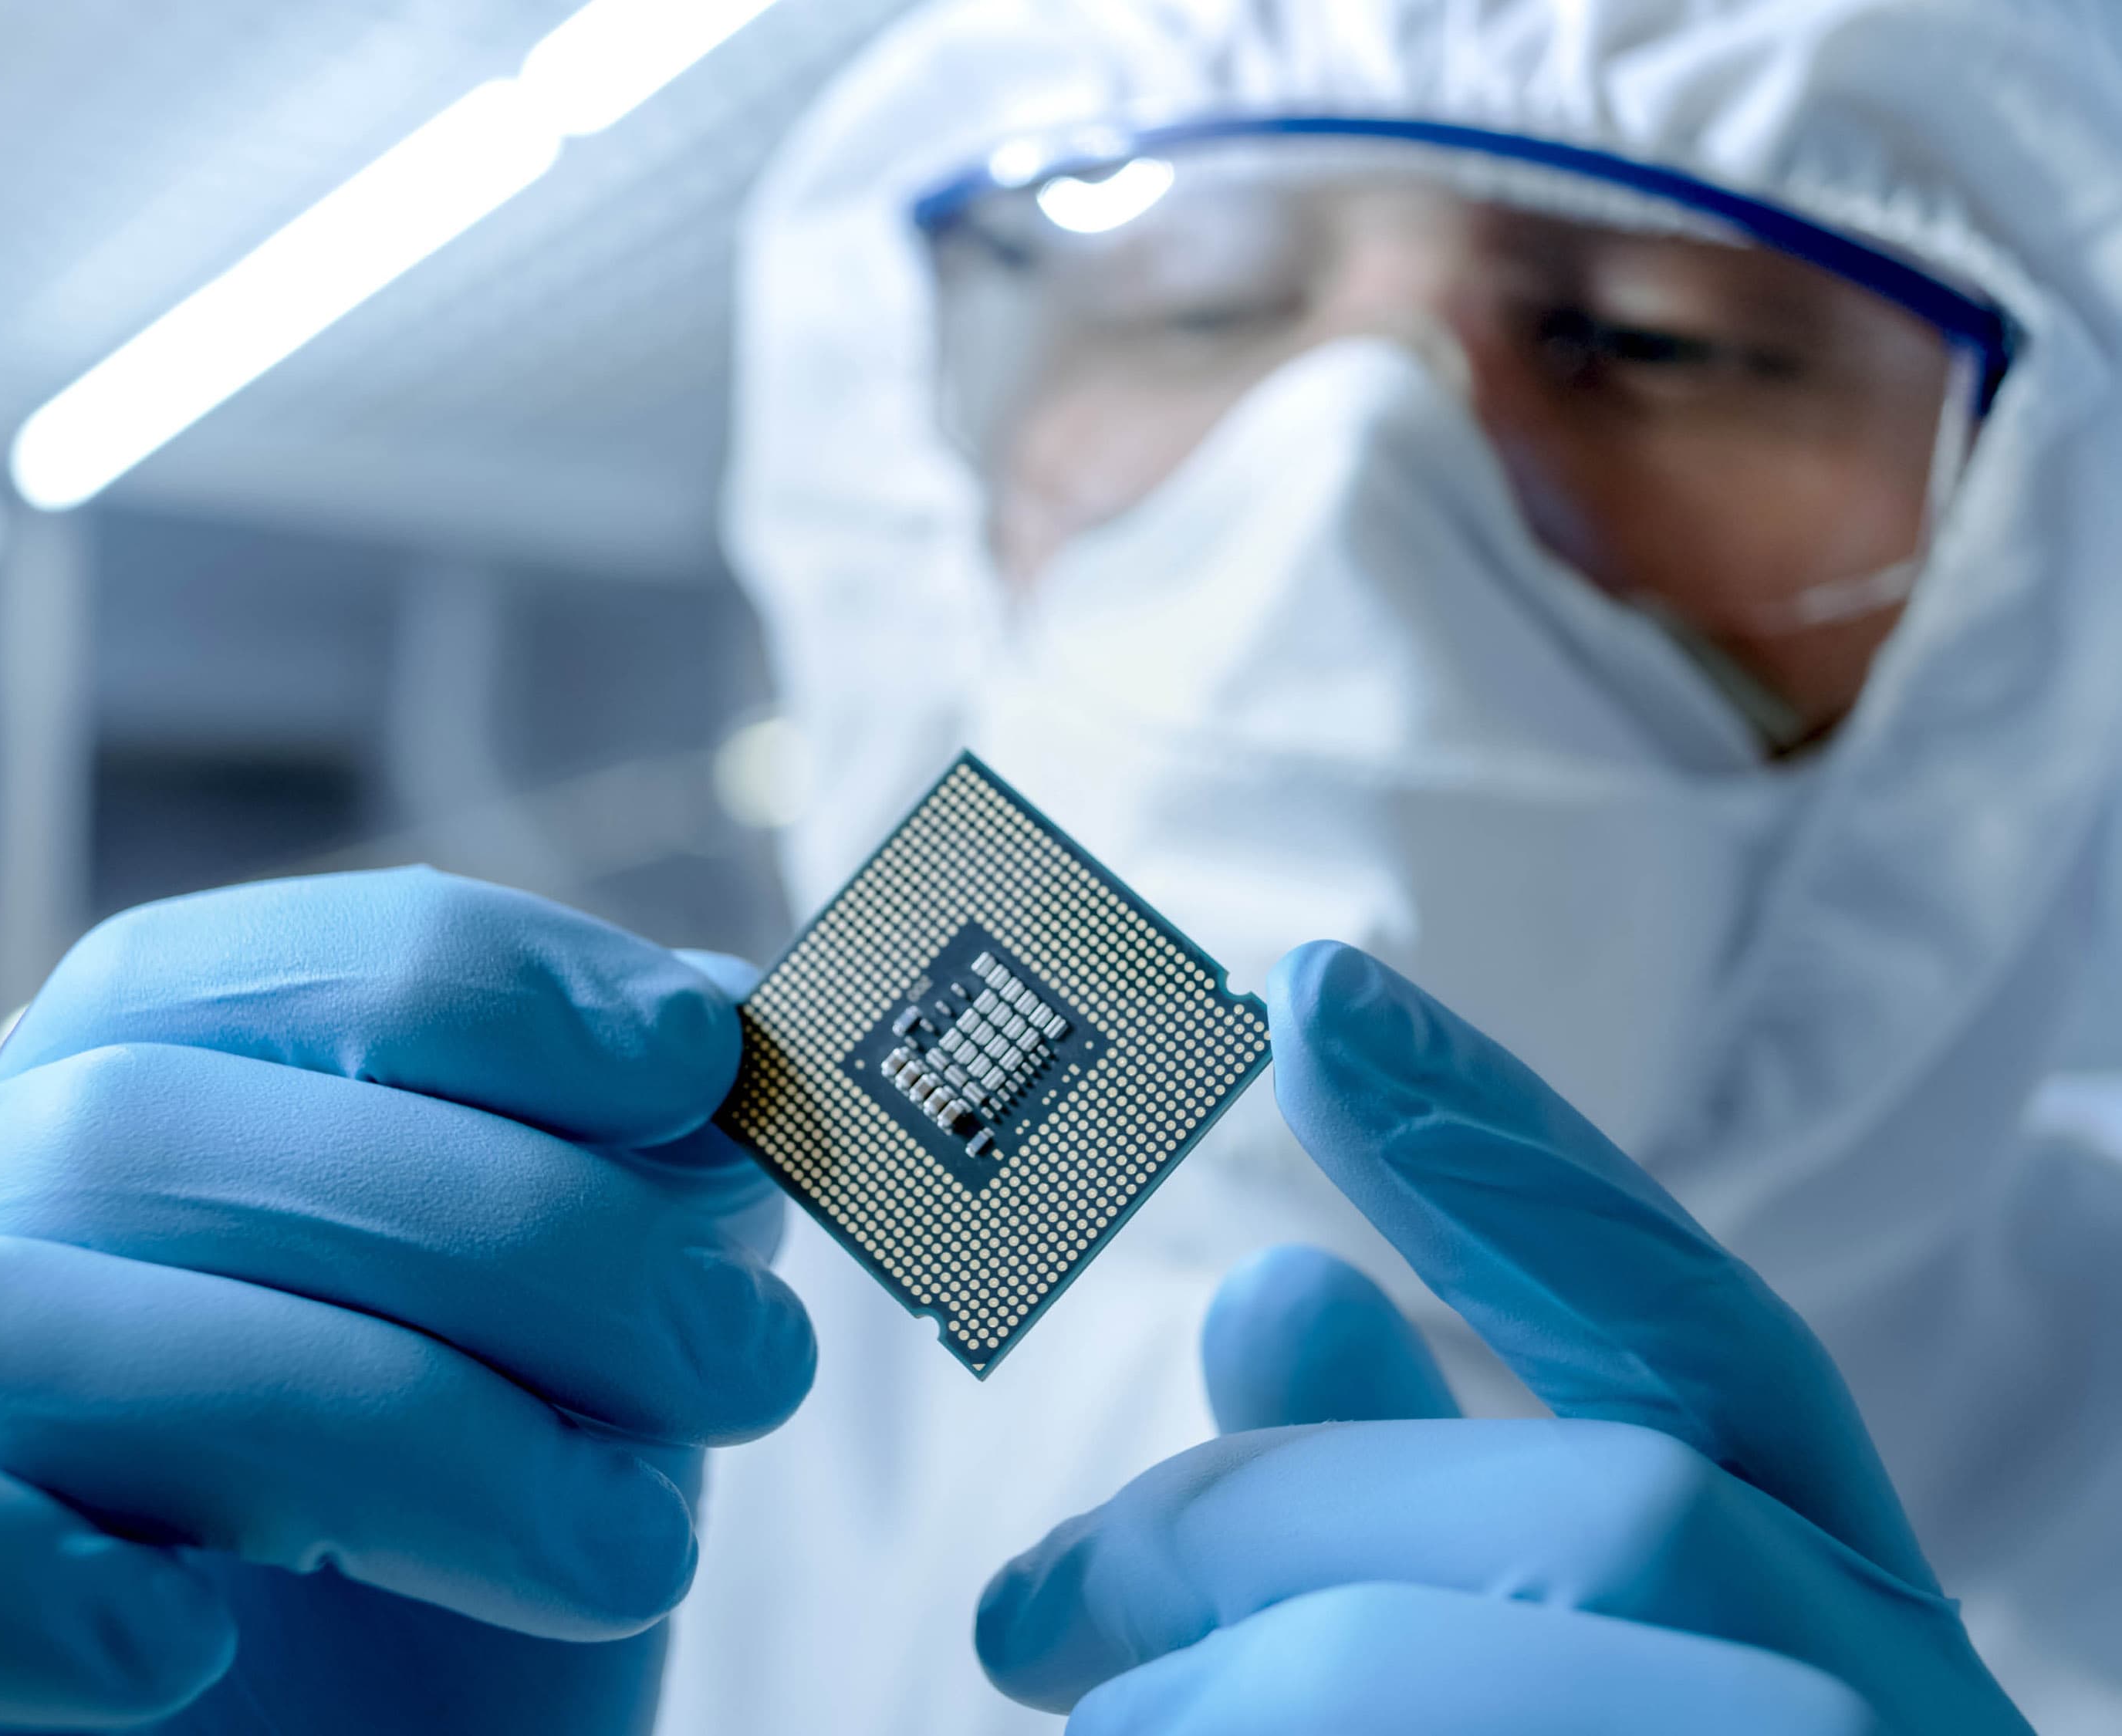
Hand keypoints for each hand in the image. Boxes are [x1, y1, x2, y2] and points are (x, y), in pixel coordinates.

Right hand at [0, 868, 814, 1733]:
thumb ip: (616, 1218)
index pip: (252, 971)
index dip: (489, 987)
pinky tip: (180, 1645)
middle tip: (743, 1359)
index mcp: (127, 1128)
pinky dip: (7, 1576)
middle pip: (150, 1130)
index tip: (699, 1057)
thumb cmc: (433, 1626)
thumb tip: (719, 1044)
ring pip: (11, 1327)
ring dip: (381, 1422)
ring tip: (623, 1542)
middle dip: (505, 1229)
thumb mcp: (567, 1395)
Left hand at [976, 940, 2030, 1734]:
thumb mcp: (1511, 1648)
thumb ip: (1425, 1493)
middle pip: (1618, 1513)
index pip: (1712, 1344)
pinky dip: (1254, 1702)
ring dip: (1265, 1666)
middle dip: (1280, 1525)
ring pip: (1517, 1640)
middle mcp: (1897, 1723)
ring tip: (1091, 1710)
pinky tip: (1175, 1653)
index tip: (1313, 996)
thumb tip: (1265, 1286)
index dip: (1523, 1158)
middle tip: (1024, 1613)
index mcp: (1854, 1638)